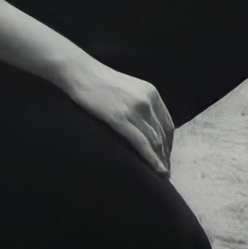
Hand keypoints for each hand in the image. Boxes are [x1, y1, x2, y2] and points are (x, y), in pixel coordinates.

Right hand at [60, 58, 173, 176]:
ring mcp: (134, 109)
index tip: (165, 158)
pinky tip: (155, 170)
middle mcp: (147, 100)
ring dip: (160, 161)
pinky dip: (151, 160)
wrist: (78, 71)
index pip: (167, 124)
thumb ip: (139, 103)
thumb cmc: (97, 82)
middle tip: (165, 174)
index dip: (169, 144)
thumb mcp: (126, 88)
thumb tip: (144, 125)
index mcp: (150, 92)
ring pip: (155, 141)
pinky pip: (141, 143)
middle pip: (163, 135)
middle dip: (165, 156)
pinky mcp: (119, 118)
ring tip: (161, 177)